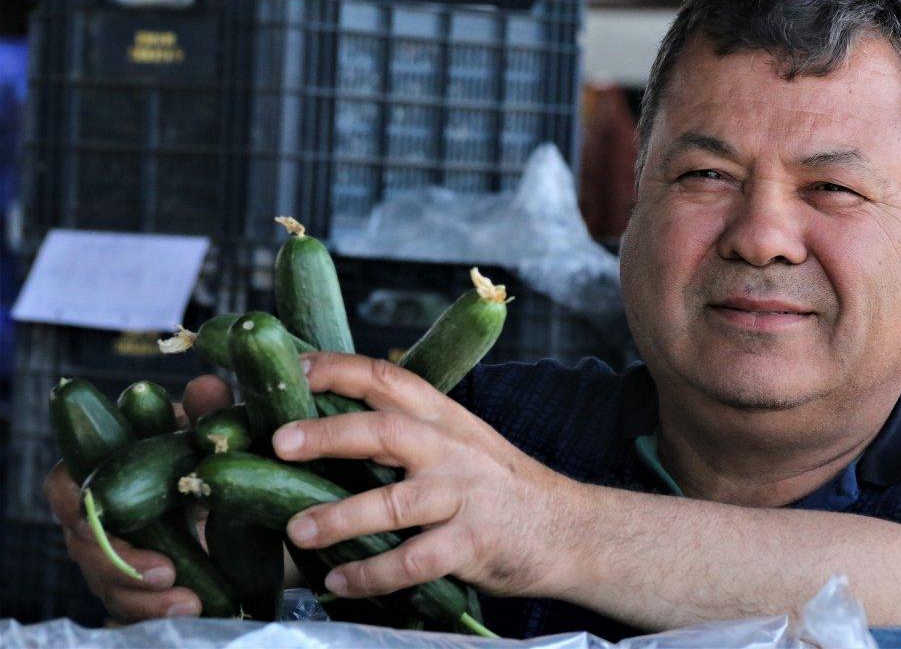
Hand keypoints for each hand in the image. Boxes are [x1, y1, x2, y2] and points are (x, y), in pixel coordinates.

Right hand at [43, 374, 232, 621]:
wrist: (243, 500)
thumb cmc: (211, 456)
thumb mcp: (215, 434)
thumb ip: (209, 411)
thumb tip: (205, 385)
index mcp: (105, 469)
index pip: (65, 483)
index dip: (75, 501)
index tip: (100, 515)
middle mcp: (99, 514)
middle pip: (82, 542)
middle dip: (118, 560)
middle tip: (164, 567)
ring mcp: (113, 553)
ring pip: (106, 580)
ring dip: (142, 592)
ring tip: (186, 595)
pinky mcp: (134, 585)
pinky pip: (132, 604)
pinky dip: (157, 608)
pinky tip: (191, 605)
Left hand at [275, 352, 585, 600]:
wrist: (569, 528)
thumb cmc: (500, 486)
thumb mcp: (460, 442)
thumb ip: (409, 432)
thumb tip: (330, 429)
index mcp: (444, 417)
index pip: (388, 377)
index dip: (338, 368)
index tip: (293, 370)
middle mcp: (451, 449)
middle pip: (384, 430)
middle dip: (327, 434)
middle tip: (279, 443)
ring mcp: (463, 496)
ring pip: (394, 502)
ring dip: (339, 517)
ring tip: (297, 532)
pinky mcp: (472, 544)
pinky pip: (414, 561)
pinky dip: (373, 574)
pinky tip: (341, 583)